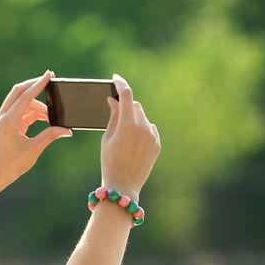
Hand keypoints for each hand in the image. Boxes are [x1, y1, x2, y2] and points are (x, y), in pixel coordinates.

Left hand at [0, 69, 71, 186]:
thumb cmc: (13, 164)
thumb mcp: (34, 149)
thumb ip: (50, 135)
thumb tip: (67, 130)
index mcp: (8, 120)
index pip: (25, 96)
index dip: (38, 85)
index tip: (49, 75)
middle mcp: (3, 116)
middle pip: (19, 92)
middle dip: (35, 86)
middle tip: (50, 82)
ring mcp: (3, 118)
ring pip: (22, 102)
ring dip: (37, 105)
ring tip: (51, 117)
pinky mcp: (6, 123)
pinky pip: (21, 110)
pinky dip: (33, 113)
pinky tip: (45, 118)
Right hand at [100, 73, 159, 198]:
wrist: (123, 185)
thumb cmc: (109, 161)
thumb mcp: (107, 137)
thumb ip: (113, 116)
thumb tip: (114, 100)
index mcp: (127, 124)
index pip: (126, 95)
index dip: (120, 83)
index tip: (116, 78)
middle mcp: (142, 127)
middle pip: (135, 105)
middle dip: (126, 107)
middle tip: (117, 116)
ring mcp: (152, 135)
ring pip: (143, 118)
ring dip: (134, 120)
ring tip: (125, 138)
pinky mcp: (157, 143)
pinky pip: (150, 129)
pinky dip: (142, 130)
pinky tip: (134, 144)